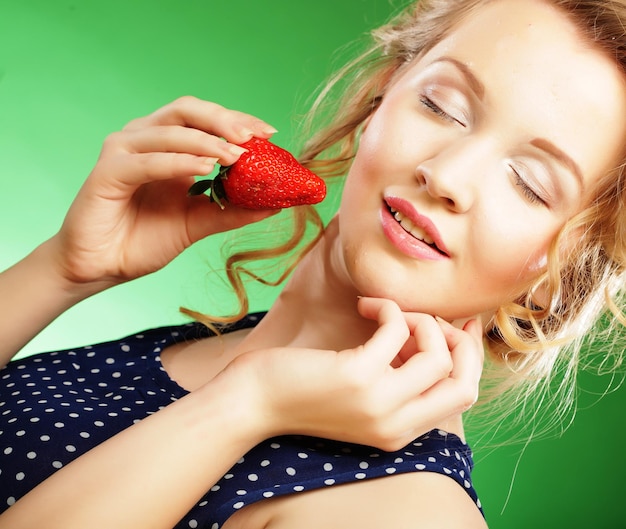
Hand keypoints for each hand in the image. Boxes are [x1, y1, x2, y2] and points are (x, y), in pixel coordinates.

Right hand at [51, 96, 278, 287]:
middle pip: (187, 110)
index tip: (269, 133)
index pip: (206, 119)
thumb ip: (233, 211)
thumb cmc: (145, 239)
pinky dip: (177, 162)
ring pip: (169, 131)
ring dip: (206, 141)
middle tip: (252, 137)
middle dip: (223, 120)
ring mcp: (124, 151)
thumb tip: (277, 203)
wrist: (103, 267)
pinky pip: (147, 160)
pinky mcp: (107, 171)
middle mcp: (146, 138)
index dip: (237, 121)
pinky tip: (204, 168)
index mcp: (168, 144)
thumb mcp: (199, 223)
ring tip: (236, 157)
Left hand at [230, 297, 483, 450]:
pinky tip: (364, 306)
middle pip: (464, 382)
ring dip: (419, 320)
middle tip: (427, 318)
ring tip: (386, 313)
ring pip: (437, 354)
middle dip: (458, 342)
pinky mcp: (359, 375)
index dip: (469, 358)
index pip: (462, 398)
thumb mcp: (361, 395)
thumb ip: (398, 380)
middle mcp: (395, 424)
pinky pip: (397, 329)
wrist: (253, 401)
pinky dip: (387, 308)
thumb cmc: (303, 390)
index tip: (461, 324)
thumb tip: (433, 338)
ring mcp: (379, 402)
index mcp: (400, 432)